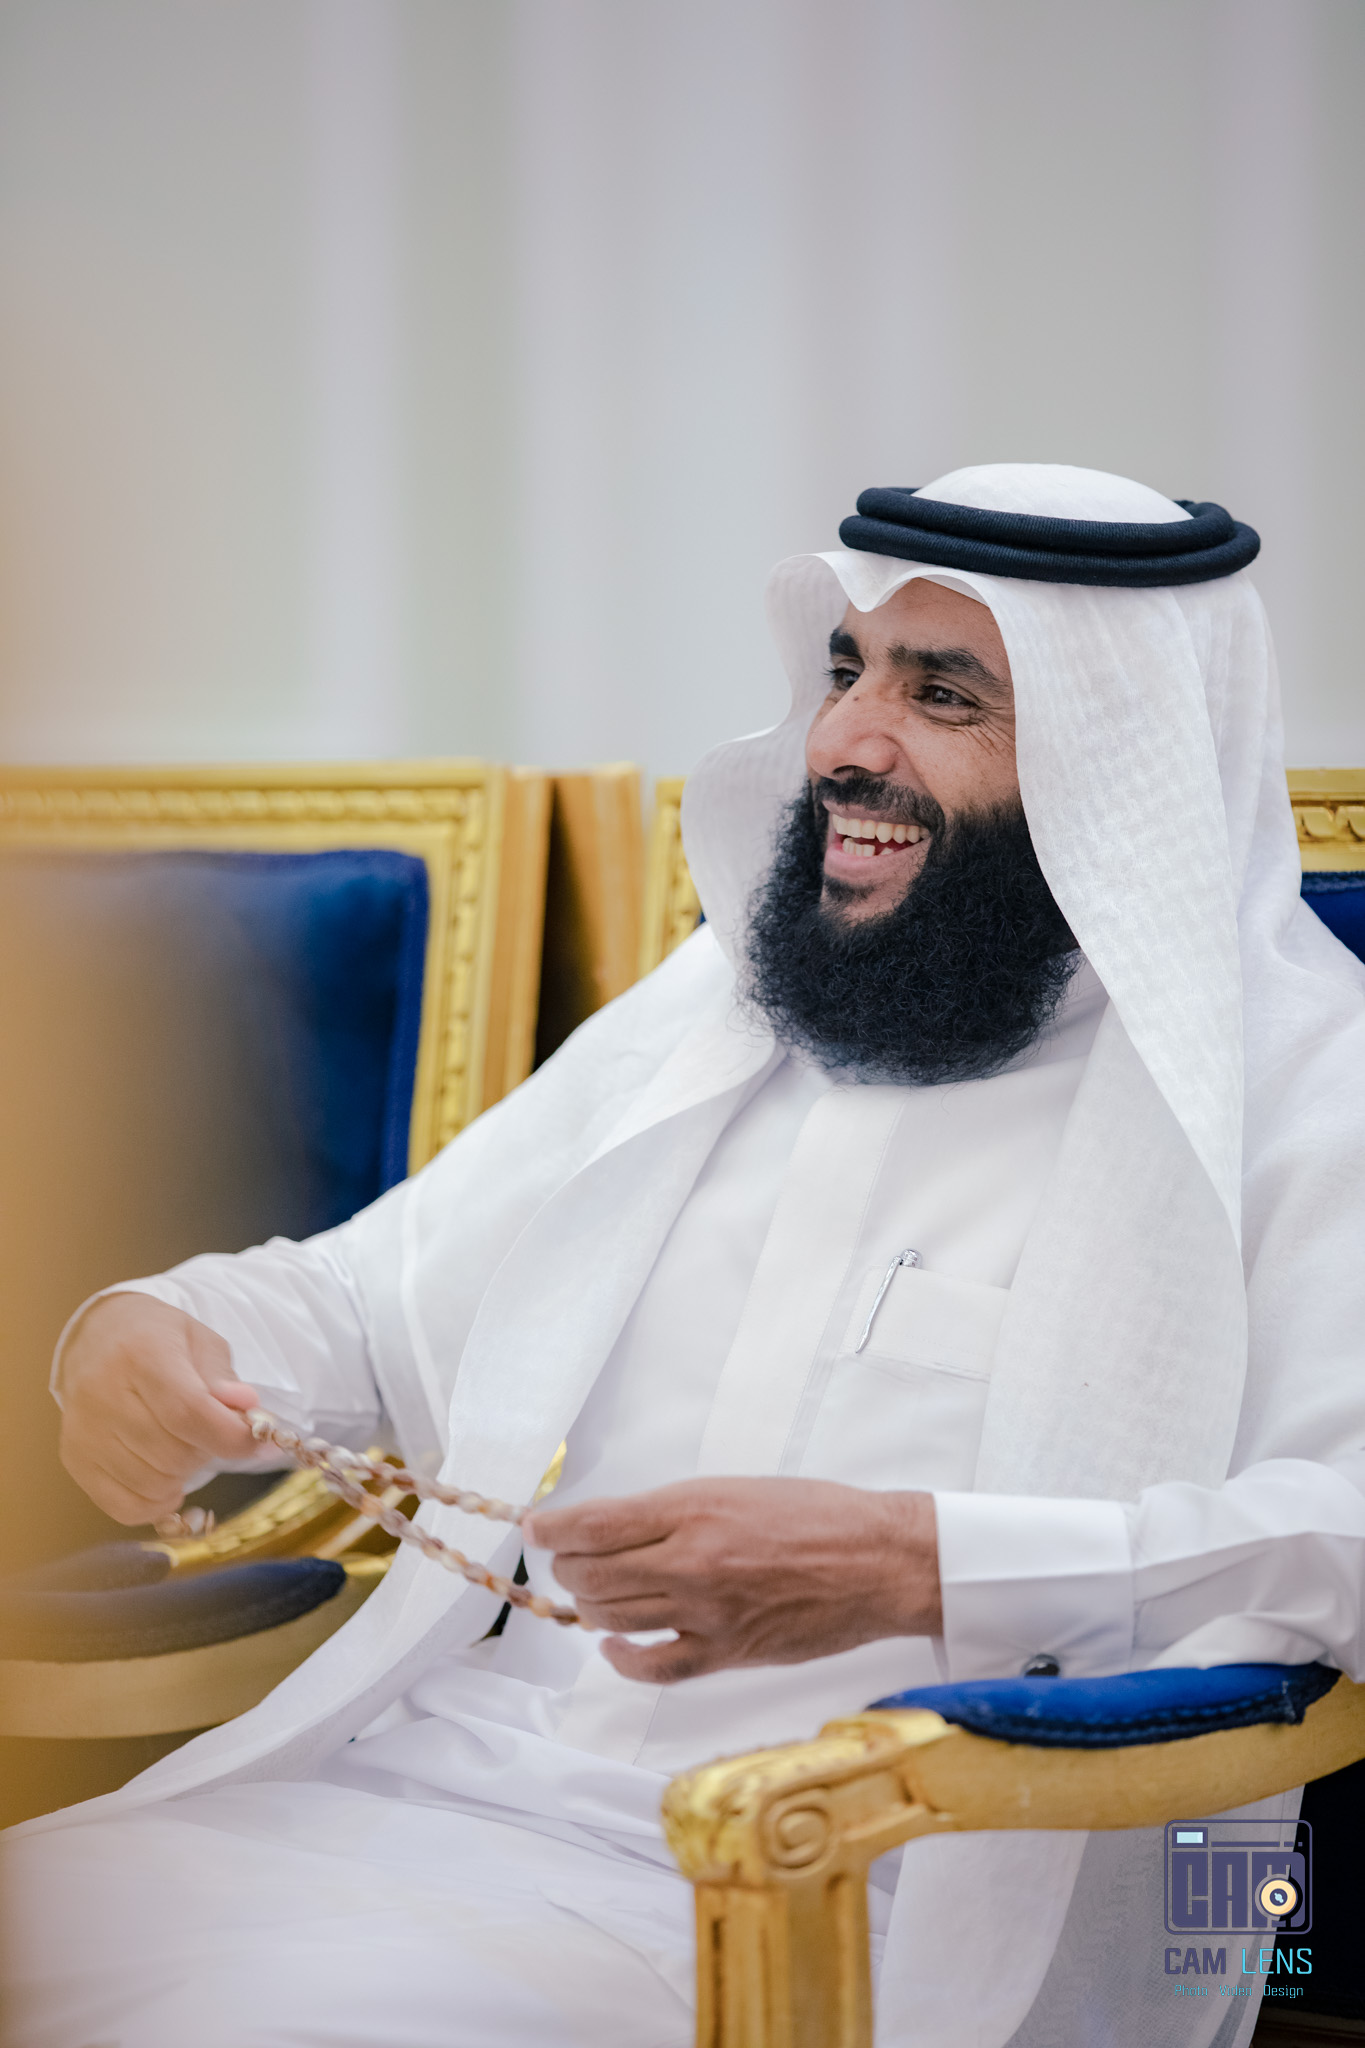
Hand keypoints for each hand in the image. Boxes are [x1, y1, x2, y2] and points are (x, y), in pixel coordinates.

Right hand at [58, 1292, 259, 1523]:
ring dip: (183, 1476)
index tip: (259, 1442)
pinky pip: (125, 1507)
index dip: (231, 1436)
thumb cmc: (159, 1340)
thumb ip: (225, 1378)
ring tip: (184, 1445)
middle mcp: (103, 1393)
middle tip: (211, 1432)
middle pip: (173, 1453)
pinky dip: (157, 1502)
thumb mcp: (201, 1342)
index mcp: (142, 1354)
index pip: (188, 1411)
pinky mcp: (75, 1459)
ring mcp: (84, 1430)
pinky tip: (166, 1477)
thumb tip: (247, 1409)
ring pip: (152, 1484)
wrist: (99, 1337)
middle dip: (208, 1451)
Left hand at [523, 1477, 940, 1683]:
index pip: (594, 1523)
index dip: (552, 1528)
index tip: (535, 1528)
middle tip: (568, 1558)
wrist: (878, 1560)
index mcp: (694, 1508)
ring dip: (590, 1604)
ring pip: (612, 1615)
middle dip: (568, 1565)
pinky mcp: (727, 1652)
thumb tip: (613, 1529)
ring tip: (594, 1592)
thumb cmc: (816, 1514)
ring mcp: (707, 1612)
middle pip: (591, 1572)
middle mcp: (692, 1560)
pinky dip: (623, 1656)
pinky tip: (614, 1643)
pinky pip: (654, 1665)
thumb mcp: (735, 1489)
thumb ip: (673, 1511)